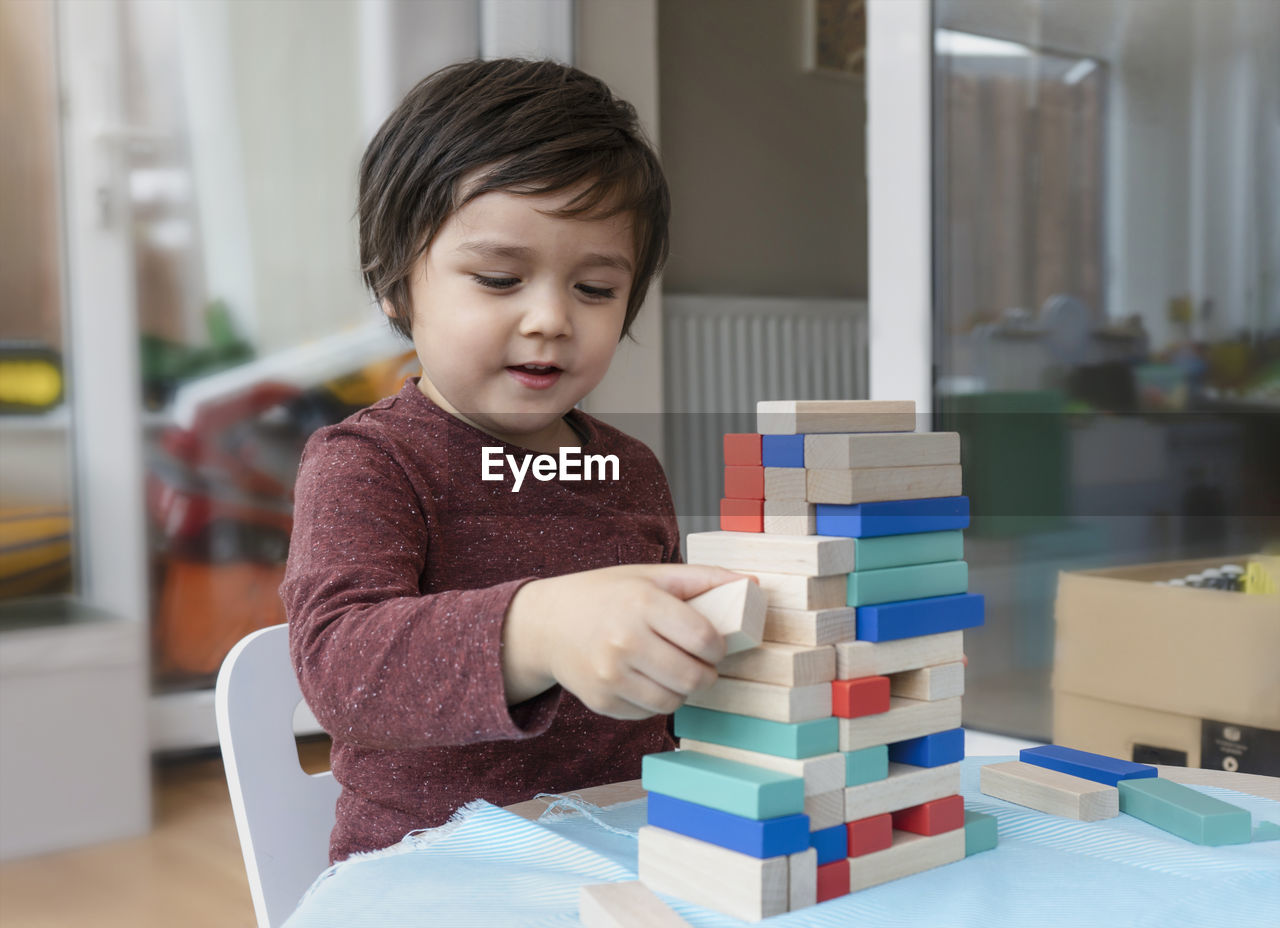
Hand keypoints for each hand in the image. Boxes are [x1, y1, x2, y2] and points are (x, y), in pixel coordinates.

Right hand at [502, 563, 747, 718]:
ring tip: (674, 670)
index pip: (704, 639)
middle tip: (700, 662)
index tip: (712, 644)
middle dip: (706, 672)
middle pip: (694, 677)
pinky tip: (646, 679)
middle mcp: (625, 641)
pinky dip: (656, 700)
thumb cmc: (606, 595)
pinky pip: (649, 713)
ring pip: (675, 701)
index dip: (718, 647)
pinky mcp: (602, 701)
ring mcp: (611, 676)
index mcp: (642, 604)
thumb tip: (752, 585)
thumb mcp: (651, 575)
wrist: (548, 623)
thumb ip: (702, 579)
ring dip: (684, 689)